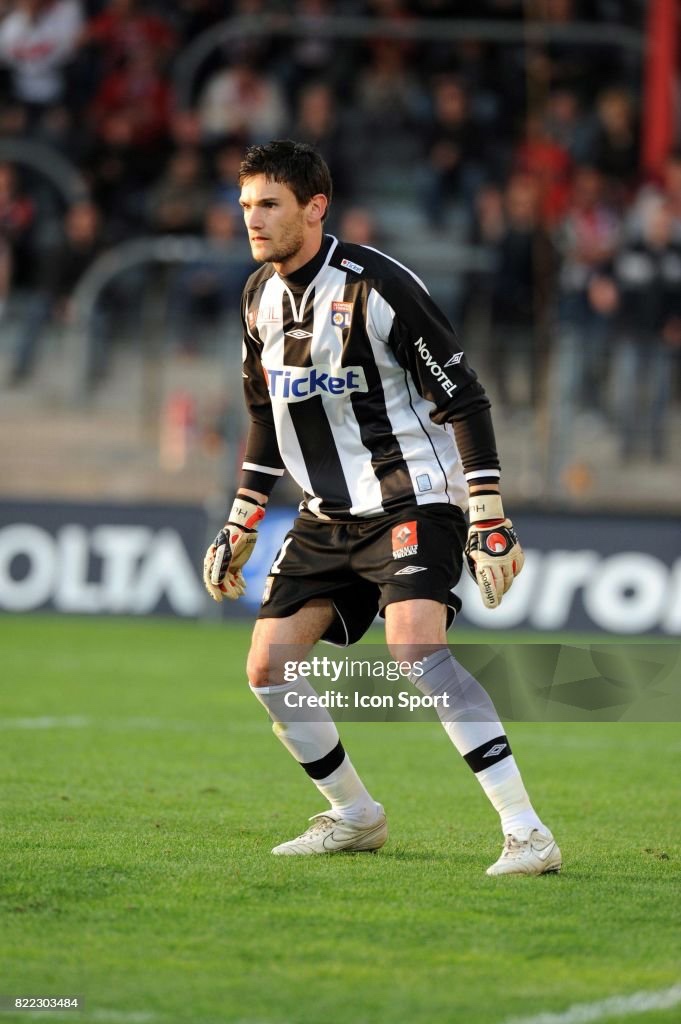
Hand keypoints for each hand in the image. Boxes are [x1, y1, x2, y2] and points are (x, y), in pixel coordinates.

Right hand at [203, 494, 264, 601]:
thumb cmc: (233, 537)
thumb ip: (221, 567)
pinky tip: (244, 586)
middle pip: (220, 581)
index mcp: (211, 560)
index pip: (210, 579)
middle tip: (236, 596)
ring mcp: (227, 564)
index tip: (219, 599)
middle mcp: (218, 563)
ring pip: (229, 580)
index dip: (214, 590)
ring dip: (235, 587)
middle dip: (227, 590)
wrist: (244, 528)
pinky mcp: (236, 563)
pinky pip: (236, 576)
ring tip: (242, 592)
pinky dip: (239, 582)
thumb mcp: (227, 552)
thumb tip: (216, 583)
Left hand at [464, 494, 523, 608]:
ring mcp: (509, 556)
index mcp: (484, 562)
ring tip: (503, 589)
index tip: (491, 606)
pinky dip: (514, 573)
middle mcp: (498, 561)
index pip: (489, 585)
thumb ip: (478, 568)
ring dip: (507, 585)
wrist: (488, 520)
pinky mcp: (517, 551)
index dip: (490, 597)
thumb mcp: (471, 554)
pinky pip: (518, 567)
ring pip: (510, 577)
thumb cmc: (476, 538)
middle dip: (499, 594)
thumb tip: (482, 581)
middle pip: (501, 584)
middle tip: (497, 601)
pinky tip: (510, 576)